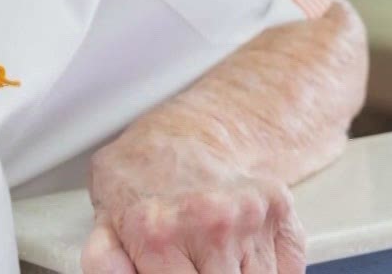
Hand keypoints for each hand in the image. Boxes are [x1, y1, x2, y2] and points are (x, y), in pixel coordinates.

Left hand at [82, 129, 305, 272]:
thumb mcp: (106, 214)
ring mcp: (251, 218)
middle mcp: (210, 224)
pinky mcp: (281, 212)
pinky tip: (240, 255)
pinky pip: (286, 271)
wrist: (187, 131)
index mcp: (158, 232)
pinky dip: (267, 271)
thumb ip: (105, 258)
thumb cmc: (144, 177)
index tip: (179, 272)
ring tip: (211, 258)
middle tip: (194, 264)